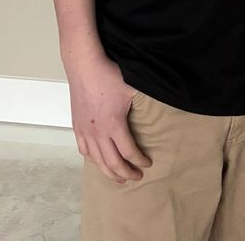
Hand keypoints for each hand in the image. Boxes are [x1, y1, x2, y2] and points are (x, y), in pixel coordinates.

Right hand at [67, 53, 151, 182]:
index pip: (129, 152)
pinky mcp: (77, 127)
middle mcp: (98, 133)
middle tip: (136, 177)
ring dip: (109, 172)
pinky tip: (99, 162)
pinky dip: (93, 160)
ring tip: (119, 178)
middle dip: (126, 173)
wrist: (85, 66)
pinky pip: (84, 151)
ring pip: (97, 161)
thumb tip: (166, 98)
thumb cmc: (108, 74)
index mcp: (114, 125)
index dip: (139, 161)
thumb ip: (146, 100)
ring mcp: (86, 131)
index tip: (147, 163)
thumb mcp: (133, 87)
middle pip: (113, 163)